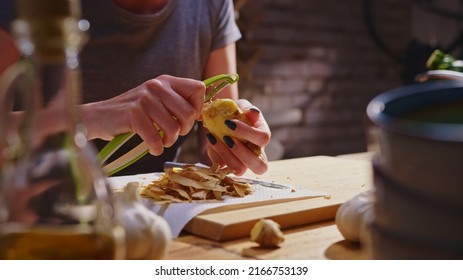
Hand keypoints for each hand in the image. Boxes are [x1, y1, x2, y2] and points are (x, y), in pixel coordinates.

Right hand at [83, 75, 204, 154]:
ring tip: (160, 141)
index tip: (187, 119)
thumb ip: (176, 103)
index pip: (198, 88)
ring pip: (174, 129)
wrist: (98, 117)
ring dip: (169, 141)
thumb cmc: (132, 114)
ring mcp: (145, 99)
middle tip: (171, 134)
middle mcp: (157, 86)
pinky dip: (156, 148)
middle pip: (189, 113)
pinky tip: (152, 148)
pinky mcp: (134, 113)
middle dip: (184, 130)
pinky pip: (156, 138)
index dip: (198, 107)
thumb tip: (200, 115)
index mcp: (165, 81)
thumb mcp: (156, 101)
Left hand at [206, 99, 269, 175]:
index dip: (247, 132)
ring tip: (213, 138)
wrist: (222, 120)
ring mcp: (243, 163)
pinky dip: (214, 154)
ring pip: (240, 170)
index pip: (263, 138)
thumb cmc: (236, 113)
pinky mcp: (228, 166)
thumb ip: (248, 109)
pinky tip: (211, 141)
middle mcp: (256, 154)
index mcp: (262, 136)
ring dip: (225, 154)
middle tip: (226, 138)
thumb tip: (252, 113)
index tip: (229, 122)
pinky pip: (222, 167)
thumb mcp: (242, 106)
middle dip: (241, 152)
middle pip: (260, 166)